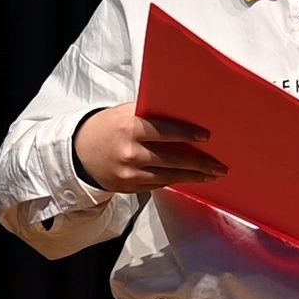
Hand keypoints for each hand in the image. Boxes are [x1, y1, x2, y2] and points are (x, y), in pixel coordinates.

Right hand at [73, 102, 225, 192]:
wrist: (79, 153)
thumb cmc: (108, 127)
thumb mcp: (125, 113)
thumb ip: (151, 114)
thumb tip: (184, 110)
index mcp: (130, 129)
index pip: (165, 132)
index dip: (187, 134)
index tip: (207, 137)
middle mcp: (130, 153)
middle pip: (172, 160)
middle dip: (199, 163)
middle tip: (219, 166)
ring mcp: (129, 174)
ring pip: (168, 177)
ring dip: (193, 177)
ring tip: (212, 175)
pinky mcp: (129, 188)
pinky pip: (158, 185)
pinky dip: (176, 181)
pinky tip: (190, 179)